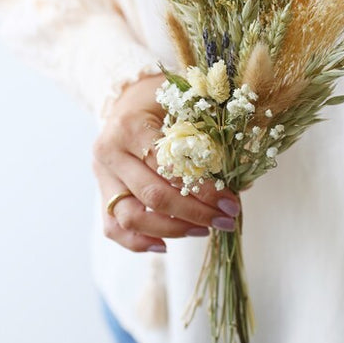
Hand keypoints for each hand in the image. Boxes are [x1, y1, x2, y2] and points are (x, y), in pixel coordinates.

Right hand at [92, 74, 239, 252]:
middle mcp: (110, 152)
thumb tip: (241, 183)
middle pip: (152, 196)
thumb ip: (208, 139)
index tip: (231, 202)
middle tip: (225, 220)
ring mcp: (102, 174)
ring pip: (130, 217)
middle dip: (195, 213)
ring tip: (204, 230)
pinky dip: (138, 241)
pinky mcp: (102, 190)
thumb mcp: (185, 105)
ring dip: (172, 230)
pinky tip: (166, 245)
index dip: (204, 189)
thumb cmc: (160, 98)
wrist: (127, 97)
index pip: (170, 168)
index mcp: (130, 126)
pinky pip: (113, 226)